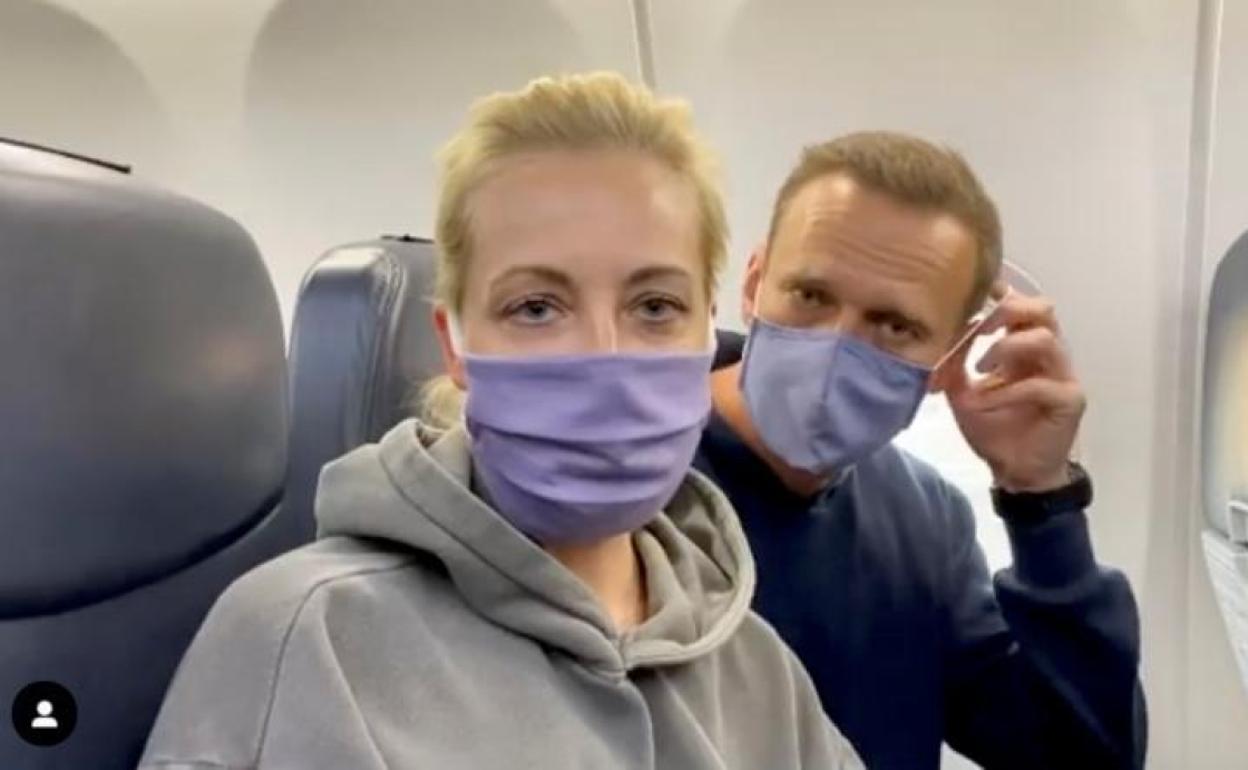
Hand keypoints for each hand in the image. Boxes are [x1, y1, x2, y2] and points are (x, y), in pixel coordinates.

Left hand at [941, 288, 1085, 491]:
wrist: (1015, 471)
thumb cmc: (993, 428)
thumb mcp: (962, 392)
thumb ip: (953, 365)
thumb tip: (937, 339)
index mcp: (1025, 347)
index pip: (1022, 306)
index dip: (1002, 294)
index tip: (975, 291)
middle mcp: (1048, 355)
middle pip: (1042, 309)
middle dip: (1007, 311)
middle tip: (981, 328)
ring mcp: (1063, 376)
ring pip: (1045, 339)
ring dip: (1006, 348)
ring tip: (980, 369)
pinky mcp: (1069, 401)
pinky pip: (1041, 384)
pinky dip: (1007, 391)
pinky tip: (984, 401)